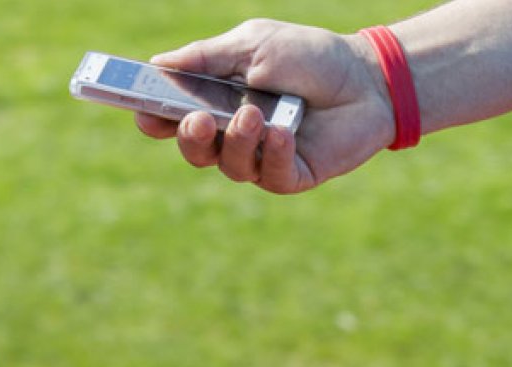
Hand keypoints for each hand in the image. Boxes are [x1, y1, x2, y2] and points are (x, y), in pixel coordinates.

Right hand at [135, 19, 393, 193]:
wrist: (369, 77)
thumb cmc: (310, 56)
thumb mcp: (254, 44)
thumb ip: (208, 57)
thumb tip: (155, 64)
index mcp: (218, 99)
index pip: (172, 116)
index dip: (152, 117)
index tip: (141, 110)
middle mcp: (236, 133)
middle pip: (195, 150)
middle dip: (189, 137)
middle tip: (195, 119)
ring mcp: (265, 156)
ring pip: (230, 166)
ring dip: (237, 141)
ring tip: (254, 114)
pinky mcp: (295, 174)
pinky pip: (270, 175)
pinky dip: (272, 154)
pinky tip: (283, 132)